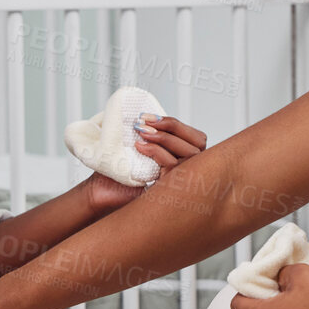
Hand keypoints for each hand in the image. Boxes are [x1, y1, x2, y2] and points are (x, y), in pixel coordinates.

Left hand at [84, 114, 209, 213]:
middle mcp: (196, 168)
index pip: (195, 135)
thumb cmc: (131, 170)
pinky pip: (172, 163)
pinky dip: (155, 150)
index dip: (173, 123)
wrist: (110, 191)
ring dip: (163, 137)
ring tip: (142, 131)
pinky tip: (140, 146)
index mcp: (192, 156)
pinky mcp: (175, 187)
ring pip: (188, 151)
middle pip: (197, 141)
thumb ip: (160, 135)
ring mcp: (189, 178)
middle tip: (145, 122)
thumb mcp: (149, 147)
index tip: (148, 116)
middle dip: (171, 126)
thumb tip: (153, 117)